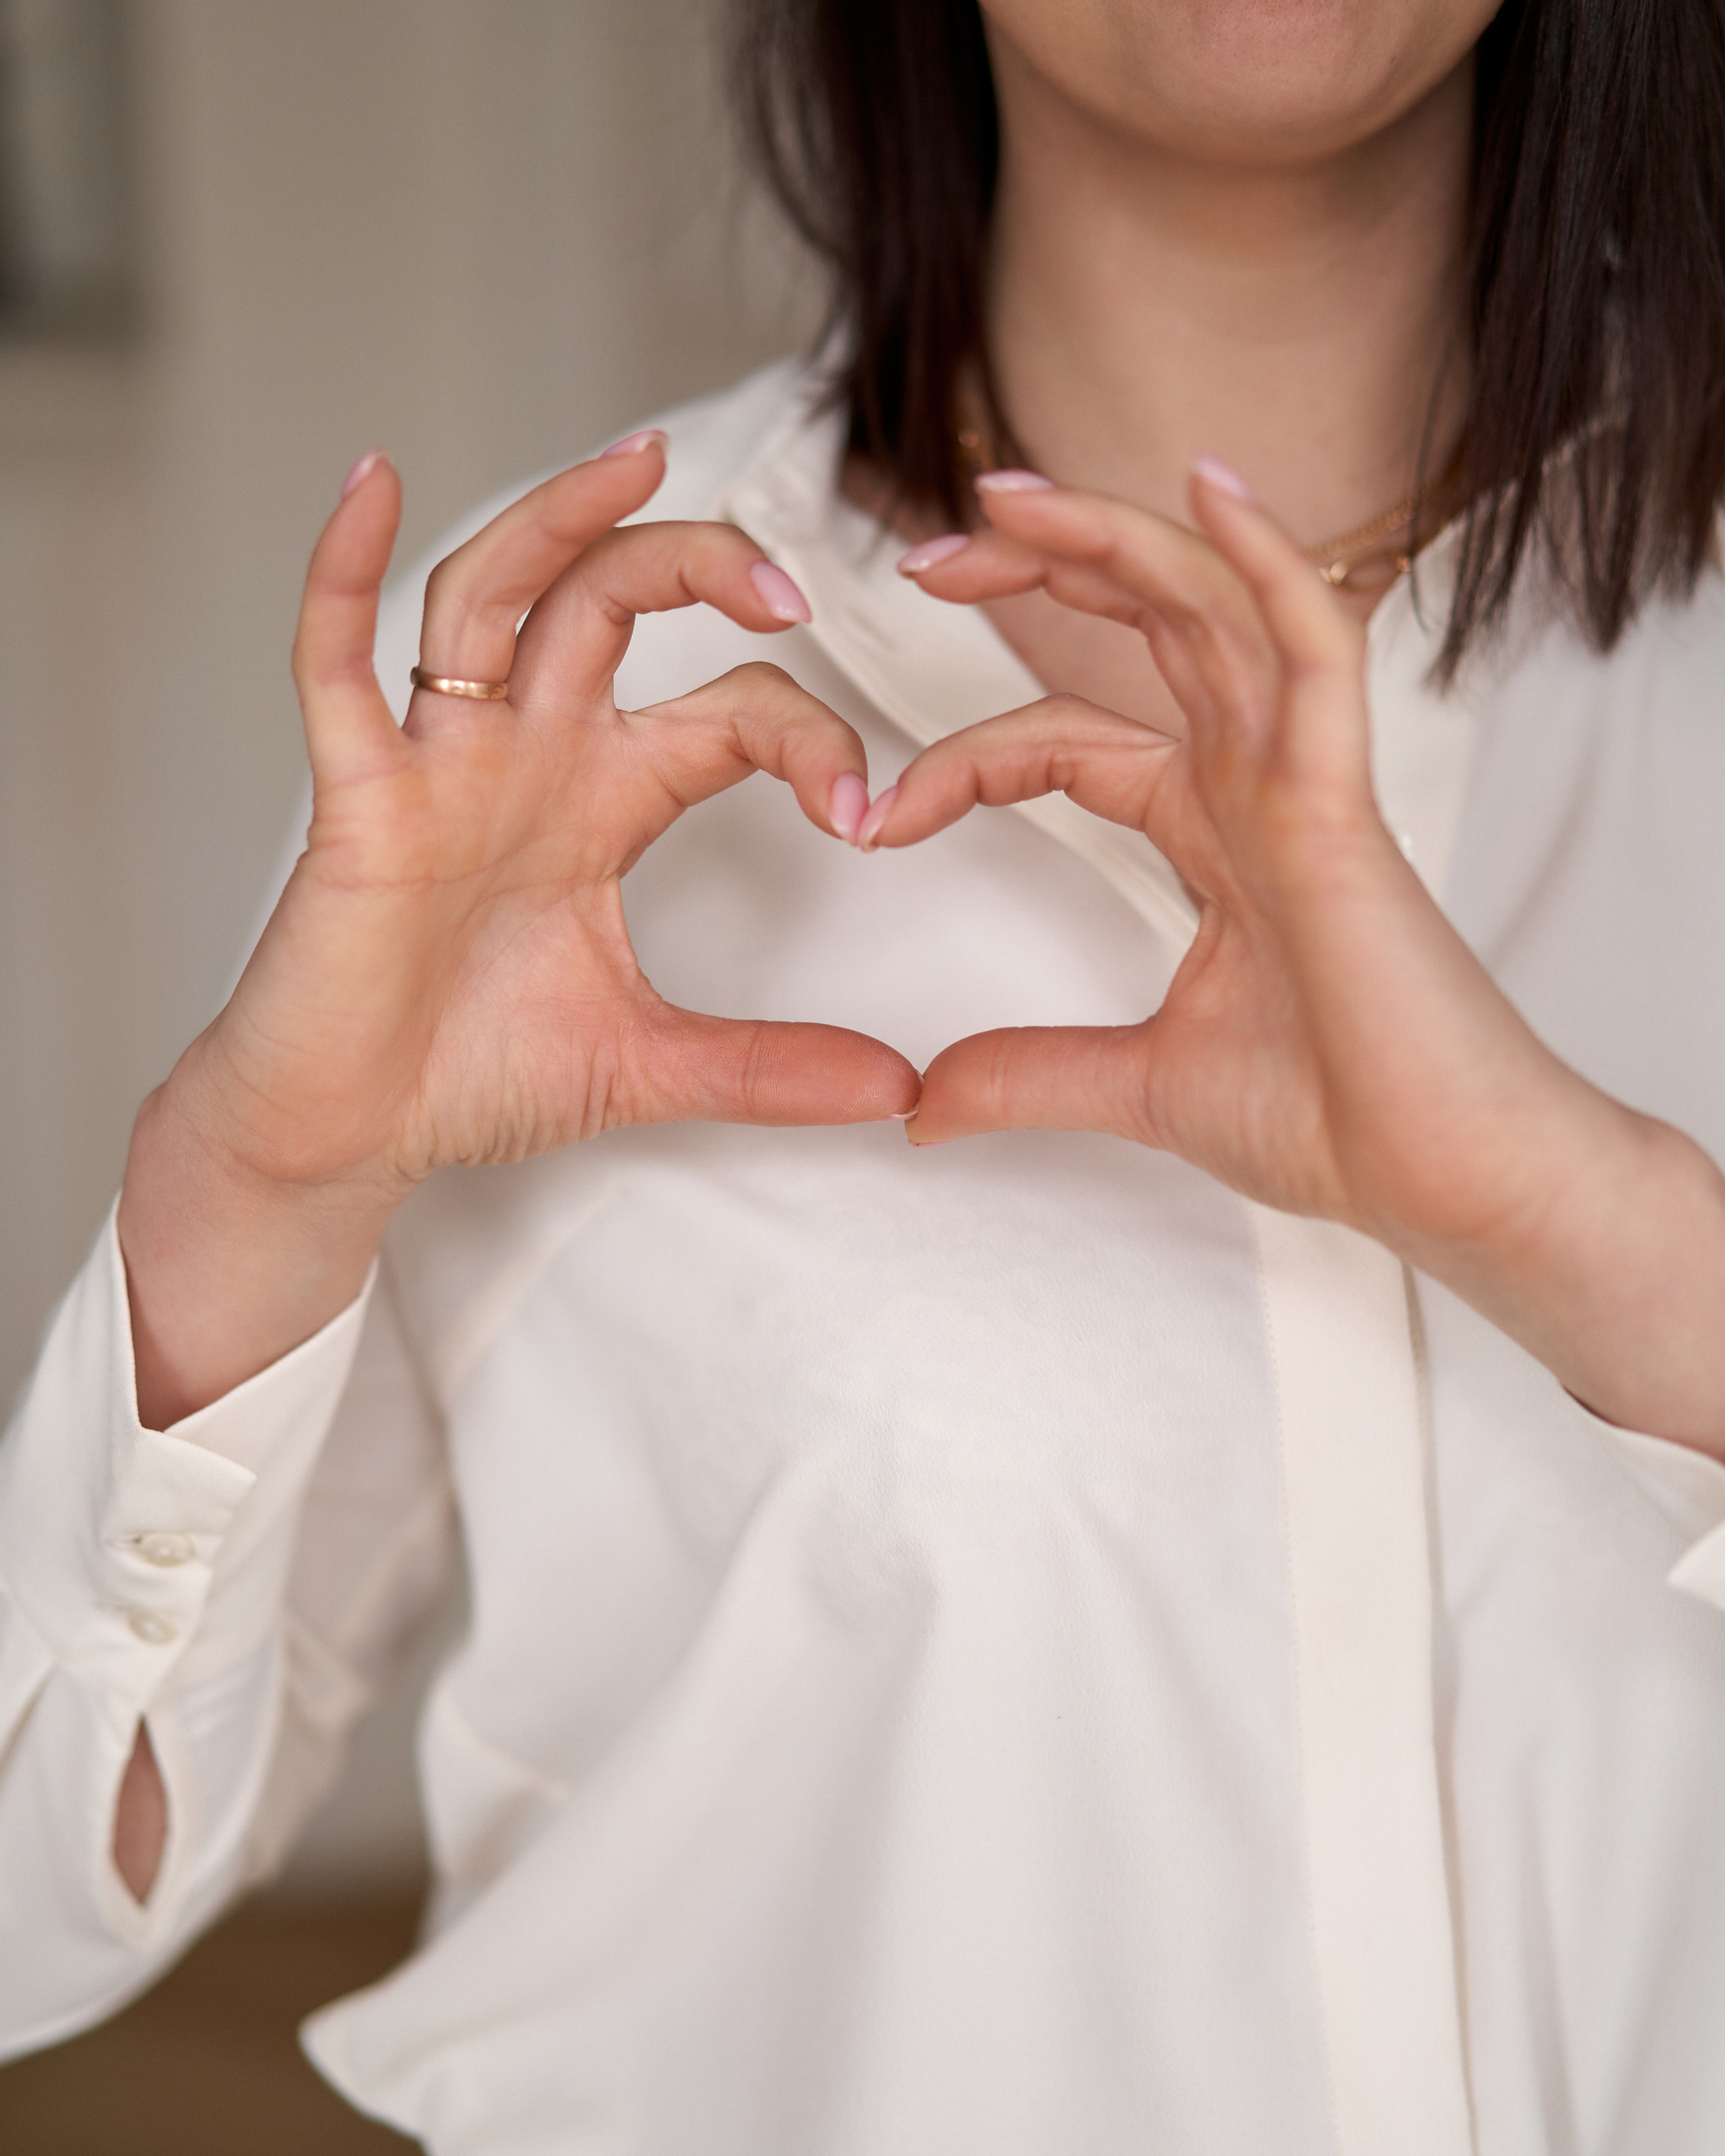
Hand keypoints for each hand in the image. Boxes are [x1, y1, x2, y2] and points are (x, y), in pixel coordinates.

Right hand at [120, 440, 915, 1427]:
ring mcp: (442, 766)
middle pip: (614, 602)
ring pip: (497, 596)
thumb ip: (772, 1068)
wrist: (353, 1133)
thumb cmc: (471, 1074)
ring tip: (636, 457)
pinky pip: (338, 664)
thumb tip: (898, 1092)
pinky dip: (343, 574)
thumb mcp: (651, 1064)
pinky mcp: (359, 801)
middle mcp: (530, 757)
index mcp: (606, 800)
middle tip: (784, 585)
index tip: (862, 815)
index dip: (807, 739)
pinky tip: (371, 485)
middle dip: (699, 564)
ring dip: (561, 521)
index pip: (728, 714)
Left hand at [885, 467, 1724, 1450]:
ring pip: (1210, 611)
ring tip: (1013, 496)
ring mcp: (1304, 780)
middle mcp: (1255, 783)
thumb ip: (1029, 1074)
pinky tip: (1209, 488)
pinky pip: (1313, 649)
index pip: (1066, 744)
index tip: (876, 811)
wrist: (1438, 1179)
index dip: (966, 758)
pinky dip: (1265, 564)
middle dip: (1040, 573)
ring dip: (1114, 540)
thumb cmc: (1337, 1117)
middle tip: (930, 548)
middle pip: (1143, 630)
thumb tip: (924, 1104)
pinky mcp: (1343, 802)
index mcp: (1212, 831)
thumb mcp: (1140, 1086)